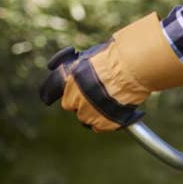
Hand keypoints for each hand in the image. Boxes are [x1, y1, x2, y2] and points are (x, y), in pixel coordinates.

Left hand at [47, 13, 182, 132]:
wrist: (133, 67)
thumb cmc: (115, 57)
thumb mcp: (89, 57)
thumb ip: (78, 69)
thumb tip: (73, 71)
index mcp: (68, 79)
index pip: (49, 90)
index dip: (51, 93)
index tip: (50, 96)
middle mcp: (74, 98)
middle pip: (70, 105)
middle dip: (79, 101)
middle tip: (94, 94)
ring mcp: (88, 112)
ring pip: (85, 118)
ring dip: (93, 112)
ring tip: (109, 101)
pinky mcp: (102, 123)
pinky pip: (99, 126)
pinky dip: (106, 121)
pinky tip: (116, 110)